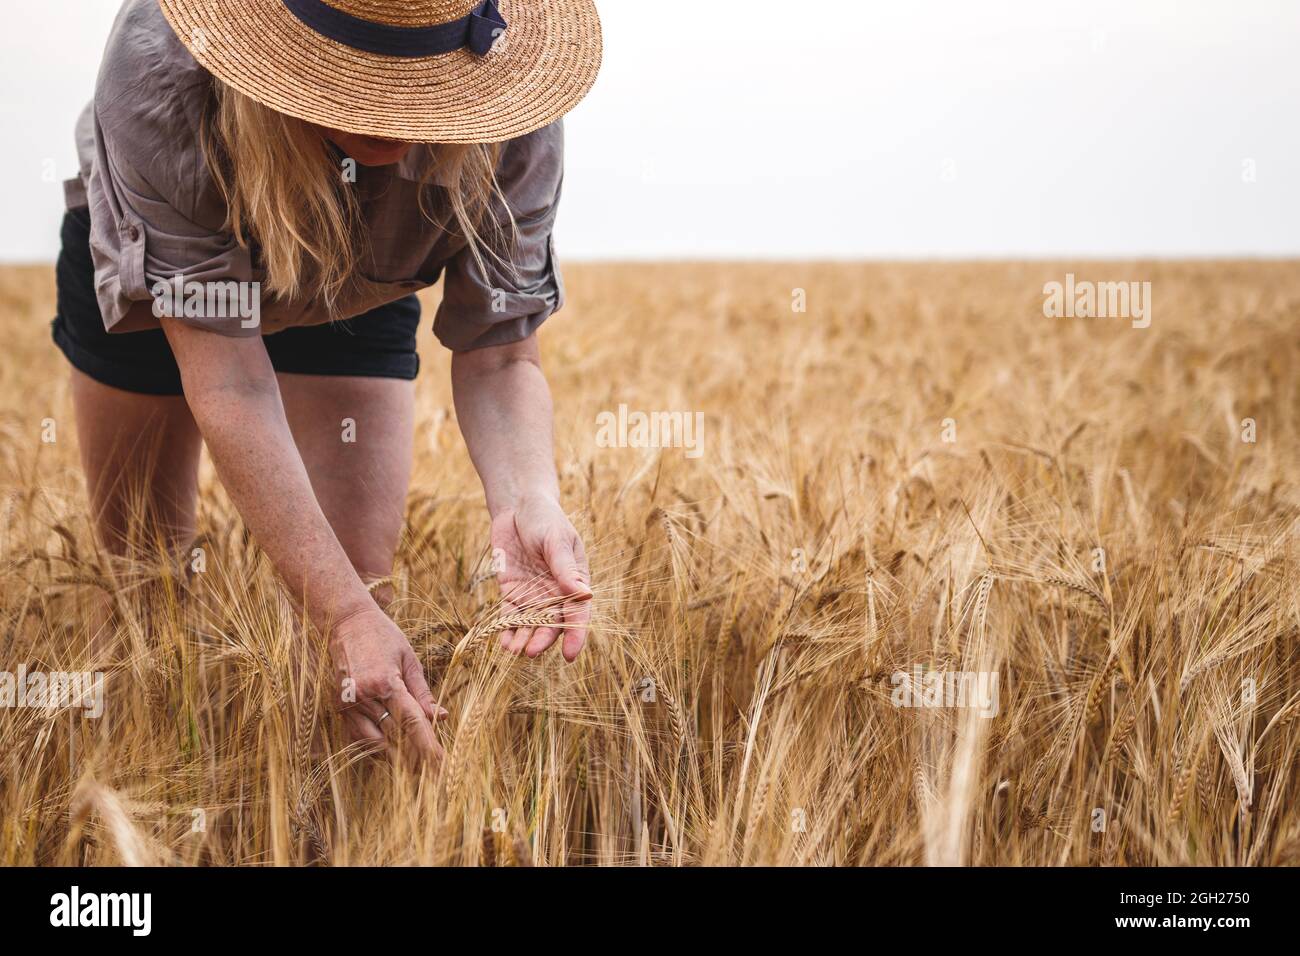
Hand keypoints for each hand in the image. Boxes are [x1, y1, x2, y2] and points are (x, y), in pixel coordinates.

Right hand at [329, 604, 443, 763]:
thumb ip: (422, 692)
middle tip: (432, 768)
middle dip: (415, 755)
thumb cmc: (383, 637)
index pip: (412, 723)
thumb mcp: (409, 659)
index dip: (428, 746)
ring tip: (412, 759)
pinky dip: (375, 743)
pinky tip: (389, 744)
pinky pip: (358, 737)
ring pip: (375, 742)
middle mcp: (365, 697)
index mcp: (387, 682)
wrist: (347, 623)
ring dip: (395, 752)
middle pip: (395, 737)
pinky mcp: (339, 708)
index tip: (441, 764)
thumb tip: (441, 716)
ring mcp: (349, 704)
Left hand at [490, 494, 591, 660]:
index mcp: (575, 582)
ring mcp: (533, 594)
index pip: (578, 613)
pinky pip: (510, 615)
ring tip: (513, 650)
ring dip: (523, 638)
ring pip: (530, 624)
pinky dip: (506, 628)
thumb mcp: (557, 540)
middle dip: (543, 639)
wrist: (518, 506)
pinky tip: (502, 641)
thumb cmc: (545, 519)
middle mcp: (555, 593)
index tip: (570, 654)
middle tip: (531, 651)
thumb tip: (584, 595)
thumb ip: (565, 569)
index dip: (576, 635)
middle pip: (552, 623)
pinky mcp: (512, 592)